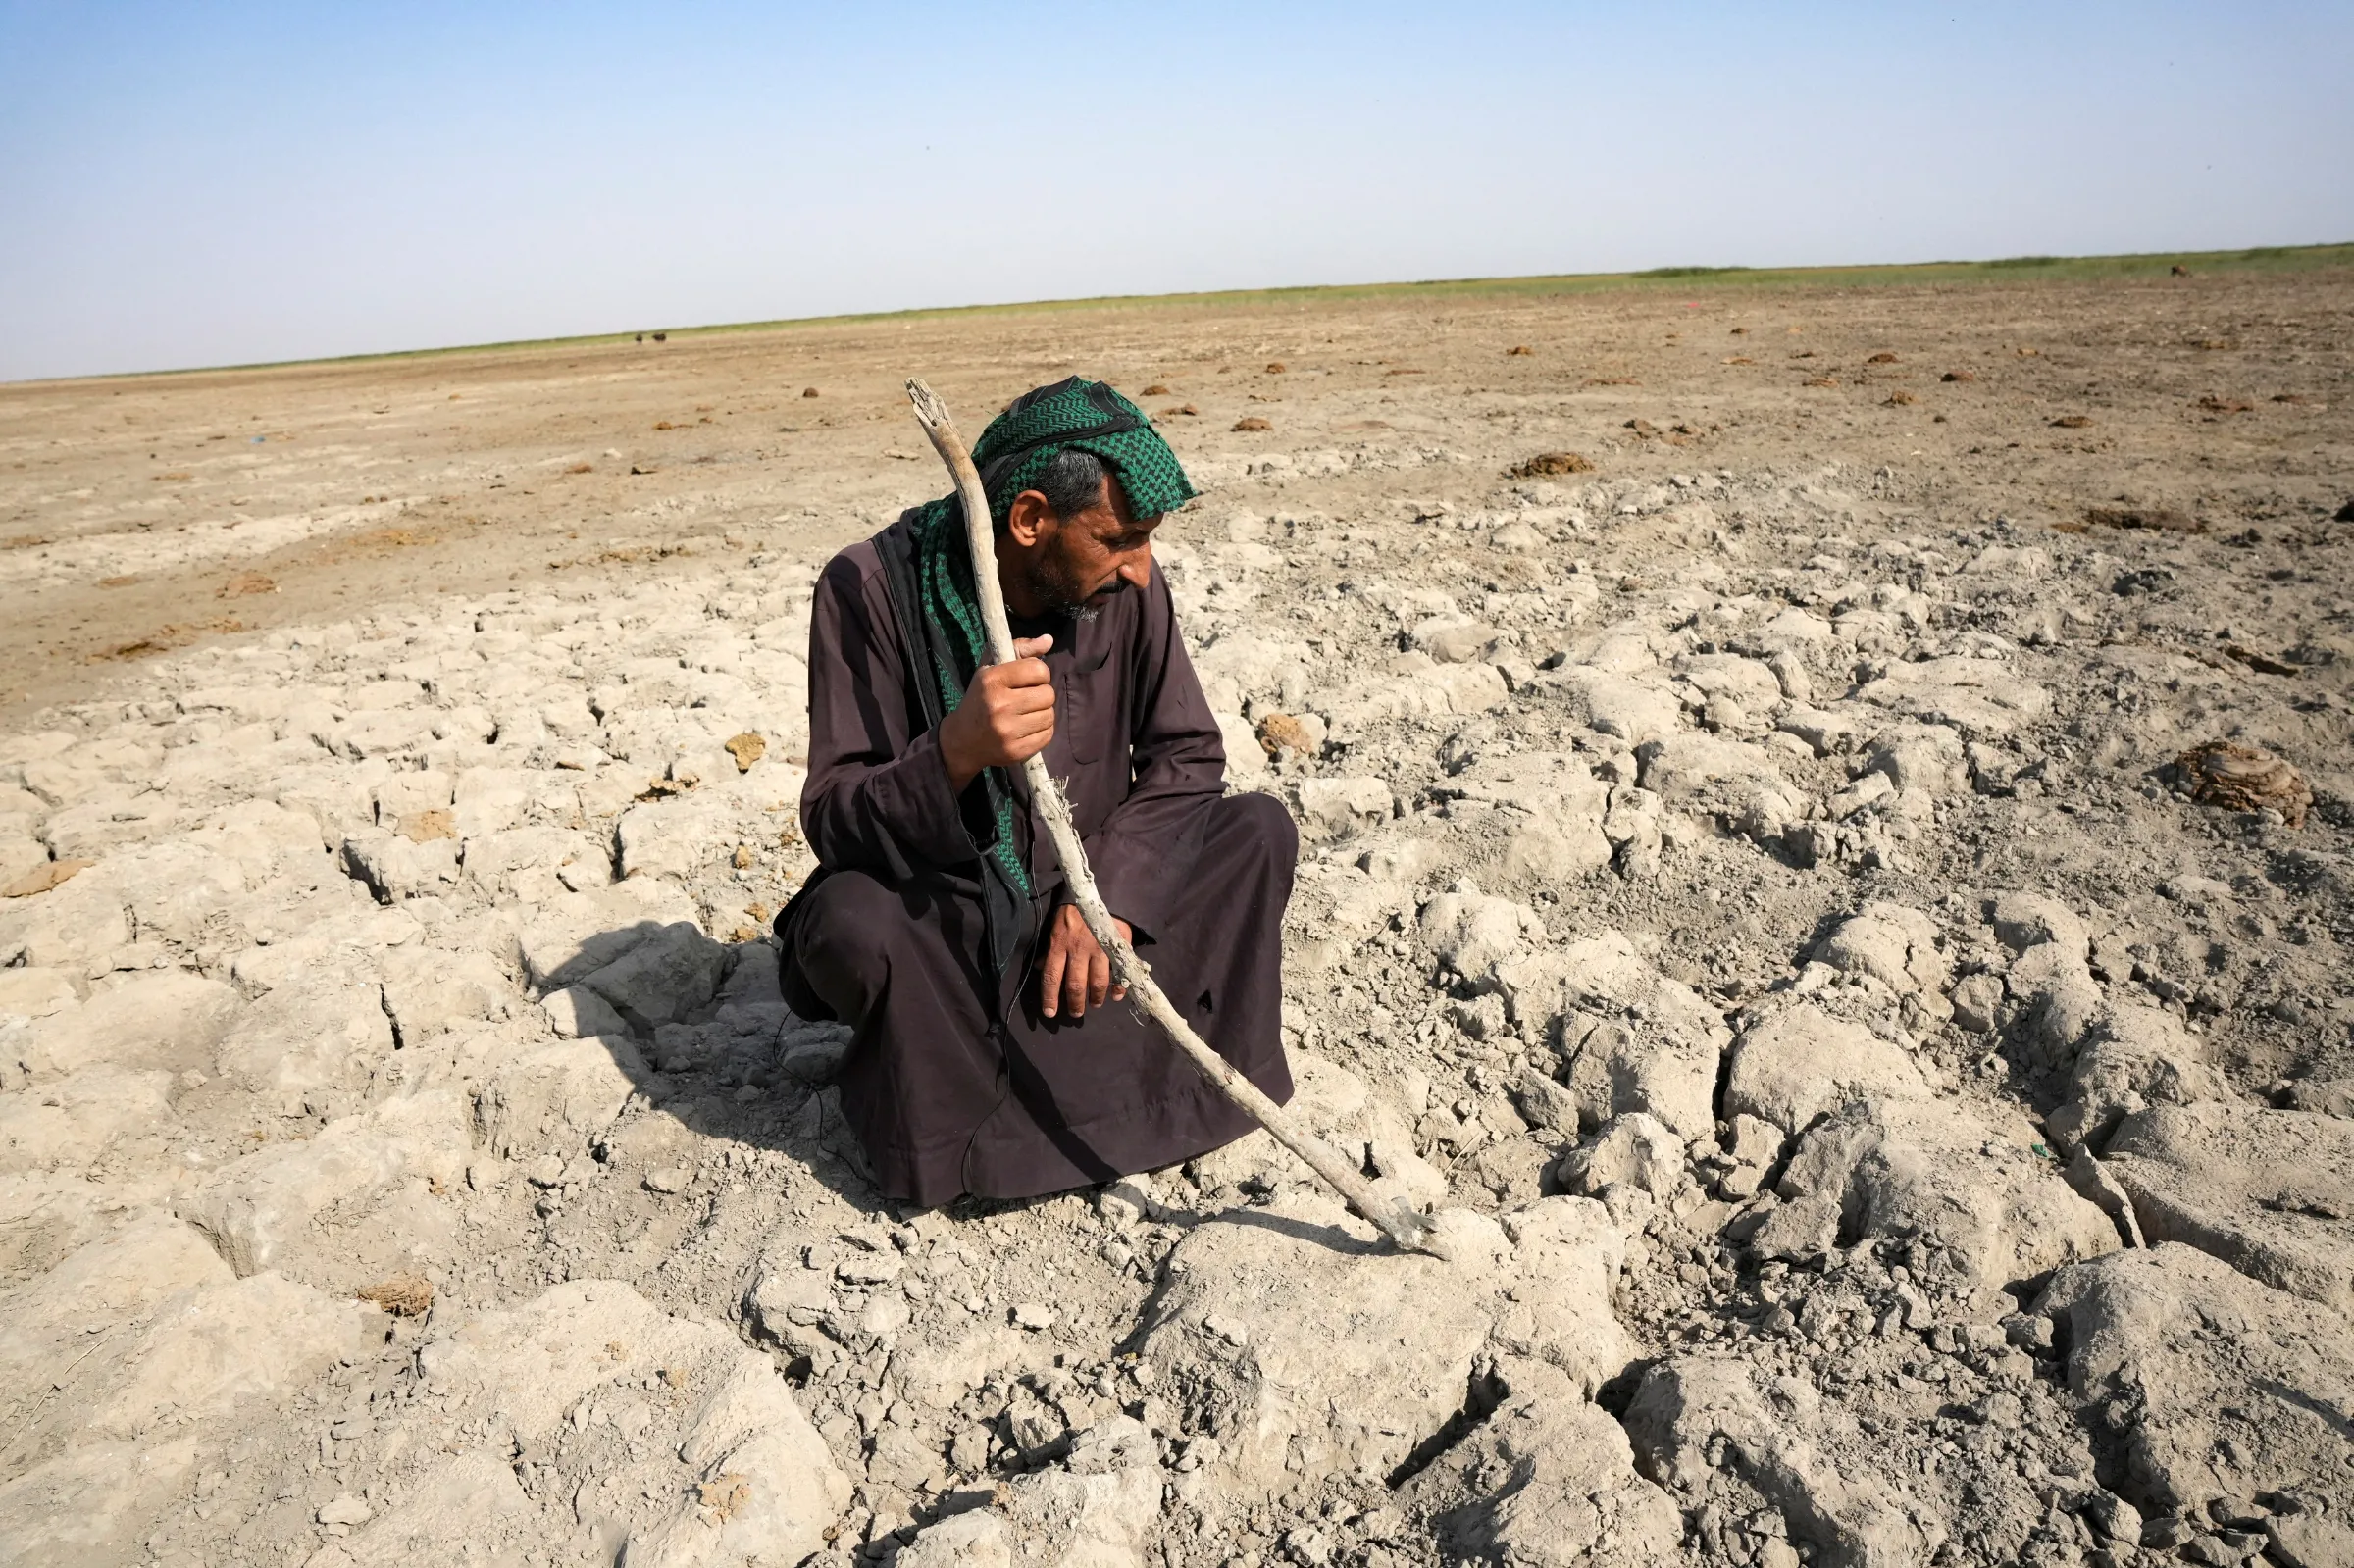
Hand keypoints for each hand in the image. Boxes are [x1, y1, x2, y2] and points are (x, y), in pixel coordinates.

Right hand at [939, 635, 1054, 791]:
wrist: (963, 739)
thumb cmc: (981, 697)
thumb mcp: (991, 667)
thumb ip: (1021, 649)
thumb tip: (1049, 639)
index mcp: (992, 680)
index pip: (1038, 670)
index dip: (1038, 674)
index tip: (1028, 680)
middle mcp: (999, 705)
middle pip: (1048, 694)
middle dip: (1041, 694)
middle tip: (1027, 698)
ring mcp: (1007, 731)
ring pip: (1050, 715)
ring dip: (1042, 713)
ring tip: (1026, 713)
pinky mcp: (1016, 751)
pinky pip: (1048, 735)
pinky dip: (1042, 730)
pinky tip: (1026, 728)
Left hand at [1038, 903, 1131, 1019]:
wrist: (1100, 893)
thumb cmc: (1074, 912)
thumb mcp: (1055, 927)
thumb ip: (1049, 949)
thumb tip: (1041, 968)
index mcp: (1060, 944)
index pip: (1052, 977)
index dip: (1050, 998)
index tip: (1050, 1013)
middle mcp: (1079, 949)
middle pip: (1075, 984)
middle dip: (1075, 1004)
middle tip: (1076, 1014)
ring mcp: (1100, 948)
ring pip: (1097, 981)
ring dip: (1096, 997)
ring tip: (1095, 1004)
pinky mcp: (1117, 945)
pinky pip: (1119, 971)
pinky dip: (1119, 987)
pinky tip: (1116, 995)